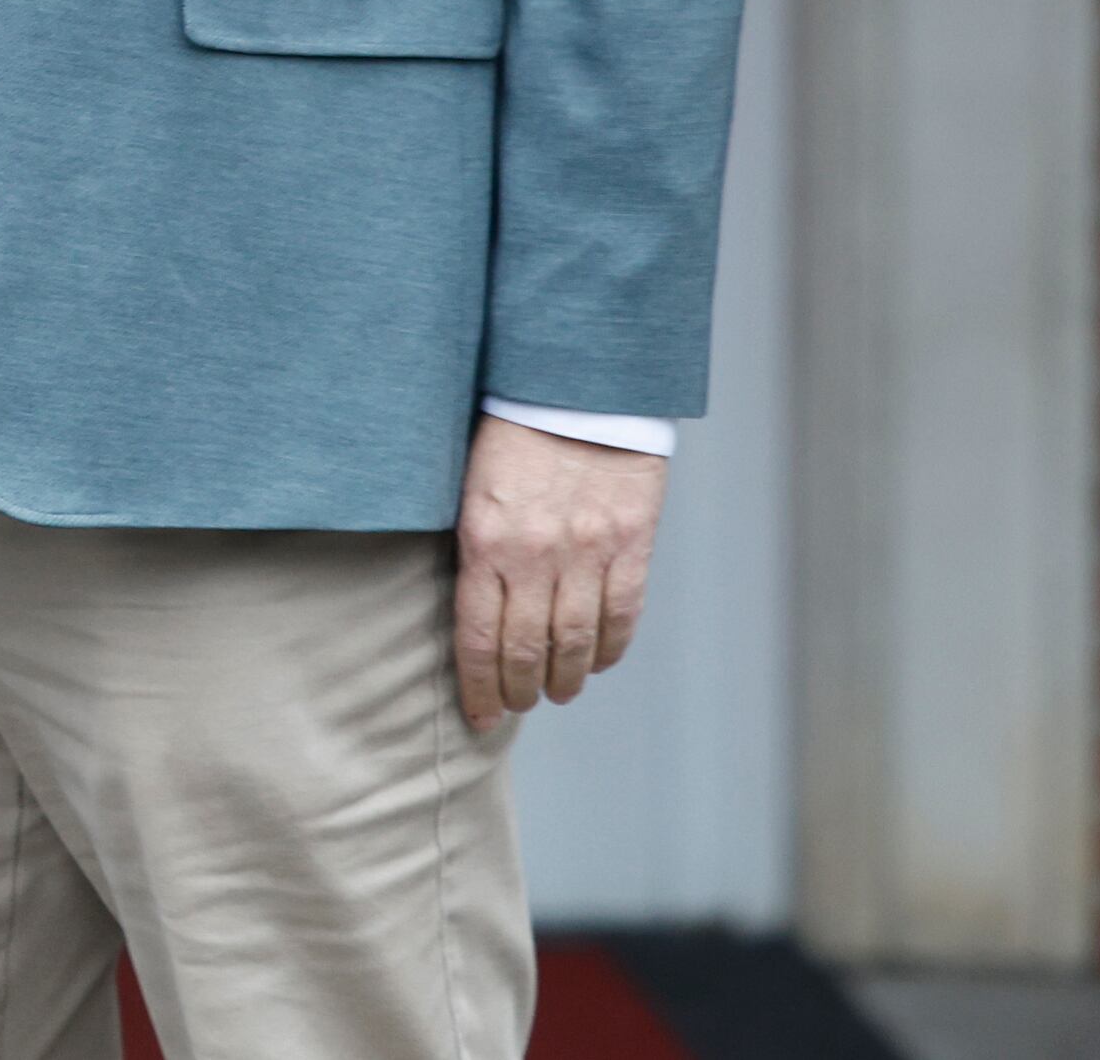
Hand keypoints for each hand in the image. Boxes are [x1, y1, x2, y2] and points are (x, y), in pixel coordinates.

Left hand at [453, 415, 663, 727]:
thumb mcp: (469, 484)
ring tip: (556, 692)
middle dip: (519, 691)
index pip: (477, 637)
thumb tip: (472, 608)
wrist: (577, 385)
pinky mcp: (630, 543)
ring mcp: (587, 552)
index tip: (479, 715)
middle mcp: (535, 555)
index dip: (479, 686)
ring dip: (564, 679)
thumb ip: (475, 546)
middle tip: (516, 707)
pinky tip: (596, 661)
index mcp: (484, 540)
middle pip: (527, 650)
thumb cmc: (511, 430)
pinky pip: (622, 613)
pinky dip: (609, 647)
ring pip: (575, 642)